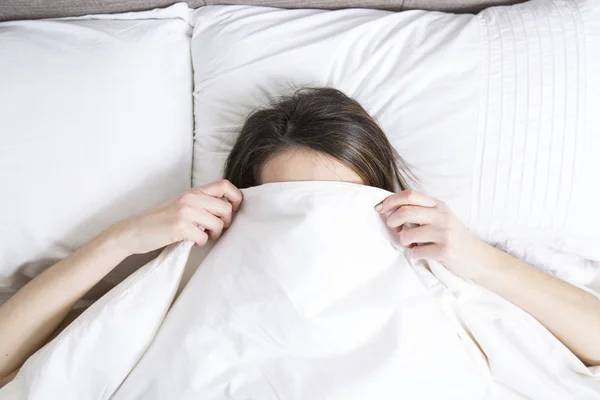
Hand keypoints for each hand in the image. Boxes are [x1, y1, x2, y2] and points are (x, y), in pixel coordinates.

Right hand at [106, 179, 242, 255]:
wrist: (134, 231)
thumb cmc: (161, 220)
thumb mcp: (182, 204)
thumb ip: (201, 203)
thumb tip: (228, 209)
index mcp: (193, 192)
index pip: (225, 185)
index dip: (236, 198)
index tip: (234, 210)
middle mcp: (191, 198)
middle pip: (226, 208)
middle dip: (226, 222)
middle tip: (216, 229)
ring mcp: (185, 212)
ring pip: (218, 224)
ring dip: (215, 235)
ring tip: (204, 236)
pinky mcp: (180, 227)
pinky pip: (204, 238)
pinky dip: (201, 243)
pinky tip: (192, 241)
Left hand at [376, 189, 488, 279]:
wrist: (479, 258)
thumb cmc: (453, 238)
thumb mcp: (440, 218)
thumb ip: (420, 211)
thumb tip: (389, 210)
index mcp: (438, 205)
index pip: (410, 195)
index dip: (391, 200)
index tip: (380, 208)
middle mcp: (442, 215)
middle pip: (405, 211)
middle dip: (392, 221)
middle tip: (394, 229)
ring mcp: (444, 232)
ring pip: (407, 234)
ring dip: (404, 242)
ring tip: (413, 244)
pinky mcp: (445, 250)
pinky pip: (416, 252)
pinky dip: (415, 255)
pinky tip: (423, 253)